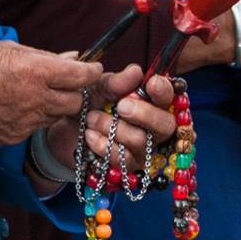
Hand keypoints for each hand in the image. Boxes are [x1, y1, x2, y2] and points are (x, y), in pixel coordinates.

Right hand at [0, 42, 100, 145]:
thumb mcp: (11, 49)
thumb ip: (45, 57)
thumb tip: (71, 59)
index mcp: (37, 72)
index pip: (82, 76)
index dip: (92, 72)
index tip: (93, 69)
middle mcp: (37, 99)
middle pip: (77, 102)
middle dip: (77, 92)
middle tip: (69, 83)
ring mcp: (27, 122)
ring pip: (56, 116)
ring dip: (56, 105)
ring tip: (39, 93)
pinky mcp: (15, 137)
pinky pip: (35, 127)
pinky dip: (34, 117)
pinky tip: (19, 106)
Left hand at [46, 66, 176, 171]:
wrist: (70, 129)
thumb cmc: (93, 103)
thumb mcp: (100, 87)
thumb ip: (117, 82)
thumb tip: (136, 71)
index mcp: (154, 102)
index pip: (171, 97)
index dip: (165, 92)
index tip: (151, 84)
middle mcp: (156, 127)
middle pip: (167, 125)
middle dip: (145, 114)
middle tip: (121, 106)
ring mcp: (145, 150)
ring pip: (141, 141)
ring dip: (113, 127)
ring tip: (92, 117)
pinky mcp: (129, 168)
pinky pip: (123, 159)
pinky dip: (104, 144)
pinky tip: (90, 134)